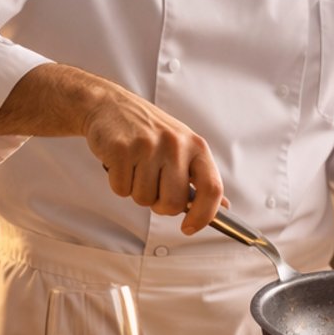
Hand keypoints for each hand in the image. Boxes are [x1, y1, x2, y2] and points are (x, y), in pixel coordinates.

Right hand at [81, 80, 225, 235]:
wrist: (110, 106)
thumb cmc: (150, 133)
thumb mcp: (184, 147)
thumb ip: (202, 178)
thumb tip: (223, 207)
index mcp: (197, 147)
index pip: (212, 189)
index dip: (204, 215)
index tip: (189, 228)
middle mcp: (176, 145)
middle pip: (174, 203)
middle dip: (160, 205)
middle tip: (153, 187)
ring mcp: (148, 146)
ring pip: (145, 199)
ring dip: (137, 192)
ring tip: (135, 168)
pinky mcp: (120, 149)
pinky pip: (121, 190)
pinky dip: (119, 184)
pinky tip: (120, 164)